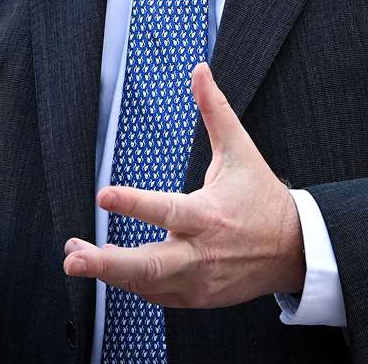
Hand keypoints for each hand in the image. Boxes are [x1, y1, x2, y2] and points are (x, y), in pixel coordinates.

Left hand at [61, 62, 305, 307]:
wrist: (294, 250)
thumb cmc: (261, 197)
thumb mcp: (240, 150)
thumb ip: (215, 110)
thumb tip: (200, 70)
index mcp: (209, 215)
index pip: (168, 211)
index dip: (134, 205)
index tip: (104, 196)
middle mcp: (202, 253)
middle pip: (150, 266)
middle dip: (107, 265)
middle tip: (73, 258)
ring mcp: (199, 281)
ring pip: (147, 285)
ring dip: (109, 274)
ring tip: (77, 259)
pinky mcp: (197, 298)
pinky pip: (157, 295)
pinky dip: (133, 284)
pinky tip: (112, 270)